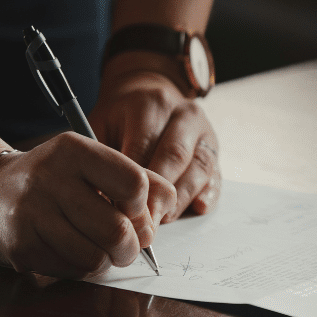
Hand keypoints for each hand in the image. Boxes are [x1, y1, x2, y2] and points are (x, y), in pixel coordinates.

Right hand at [0, 133, 175, 277]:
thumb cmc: (51, 180)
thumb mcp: (89, 163)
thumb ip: (135, 178)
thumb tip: (164, 210)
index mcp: (73, 150)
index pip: (134, 183)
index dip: (143, 206)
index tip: (133, 210)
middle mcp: (50, 177)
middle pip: (118, 230)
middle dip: (131, 247)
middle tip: (125, 245)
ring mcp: (32, 213)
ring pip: (96, 257)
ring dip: (106, 261)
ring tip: (97, 248)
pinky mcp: (21, 246)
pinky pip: (72, 271)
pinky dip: (81, 268)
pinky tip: (70, 251)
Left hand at [89, 64, 221, 222]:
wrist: (148, 93)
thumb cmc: (120, 118)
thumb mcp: (101, 124)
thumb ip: (101, 156)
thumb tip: (100, 198)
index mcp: (151, 104)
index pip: (143, 146)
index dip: (132, 182)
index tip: (119, 209)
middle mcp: (183, 114)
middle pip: (174, 156)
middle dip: (158, 194)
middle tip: (142, 223)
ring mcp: (204, 131)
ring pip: (199, 167)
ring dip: (181, 198)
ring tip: (162, 220)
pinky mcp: (215, 149)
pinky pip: (216, 174)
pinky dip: (209, 193)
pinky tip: (198, 208)